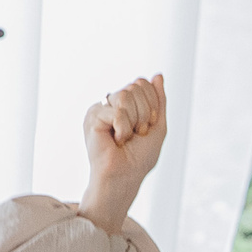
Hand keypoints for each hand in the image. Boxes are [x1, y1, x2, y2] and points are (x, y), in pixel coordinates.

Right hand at [78, 76, 166, 231]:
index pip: (142, 83)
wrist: (126, 176)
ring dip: (134, 121)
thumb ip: (159, 100)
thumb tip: (158, 75)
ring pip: (125, 95)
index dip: (152, 105)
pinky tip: (115, 141)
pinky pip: (117, 111)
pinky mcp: (92, 117)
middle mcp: (111, 103)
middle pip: (135, 86)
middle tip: (136, 134)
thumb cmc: (139, 157)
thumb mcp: (158, 125)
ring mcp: (101, 108)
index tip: (146, 128)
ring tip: (125, 138)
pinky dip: (123, 129)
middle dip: (144, 113)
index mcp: (126, 104)